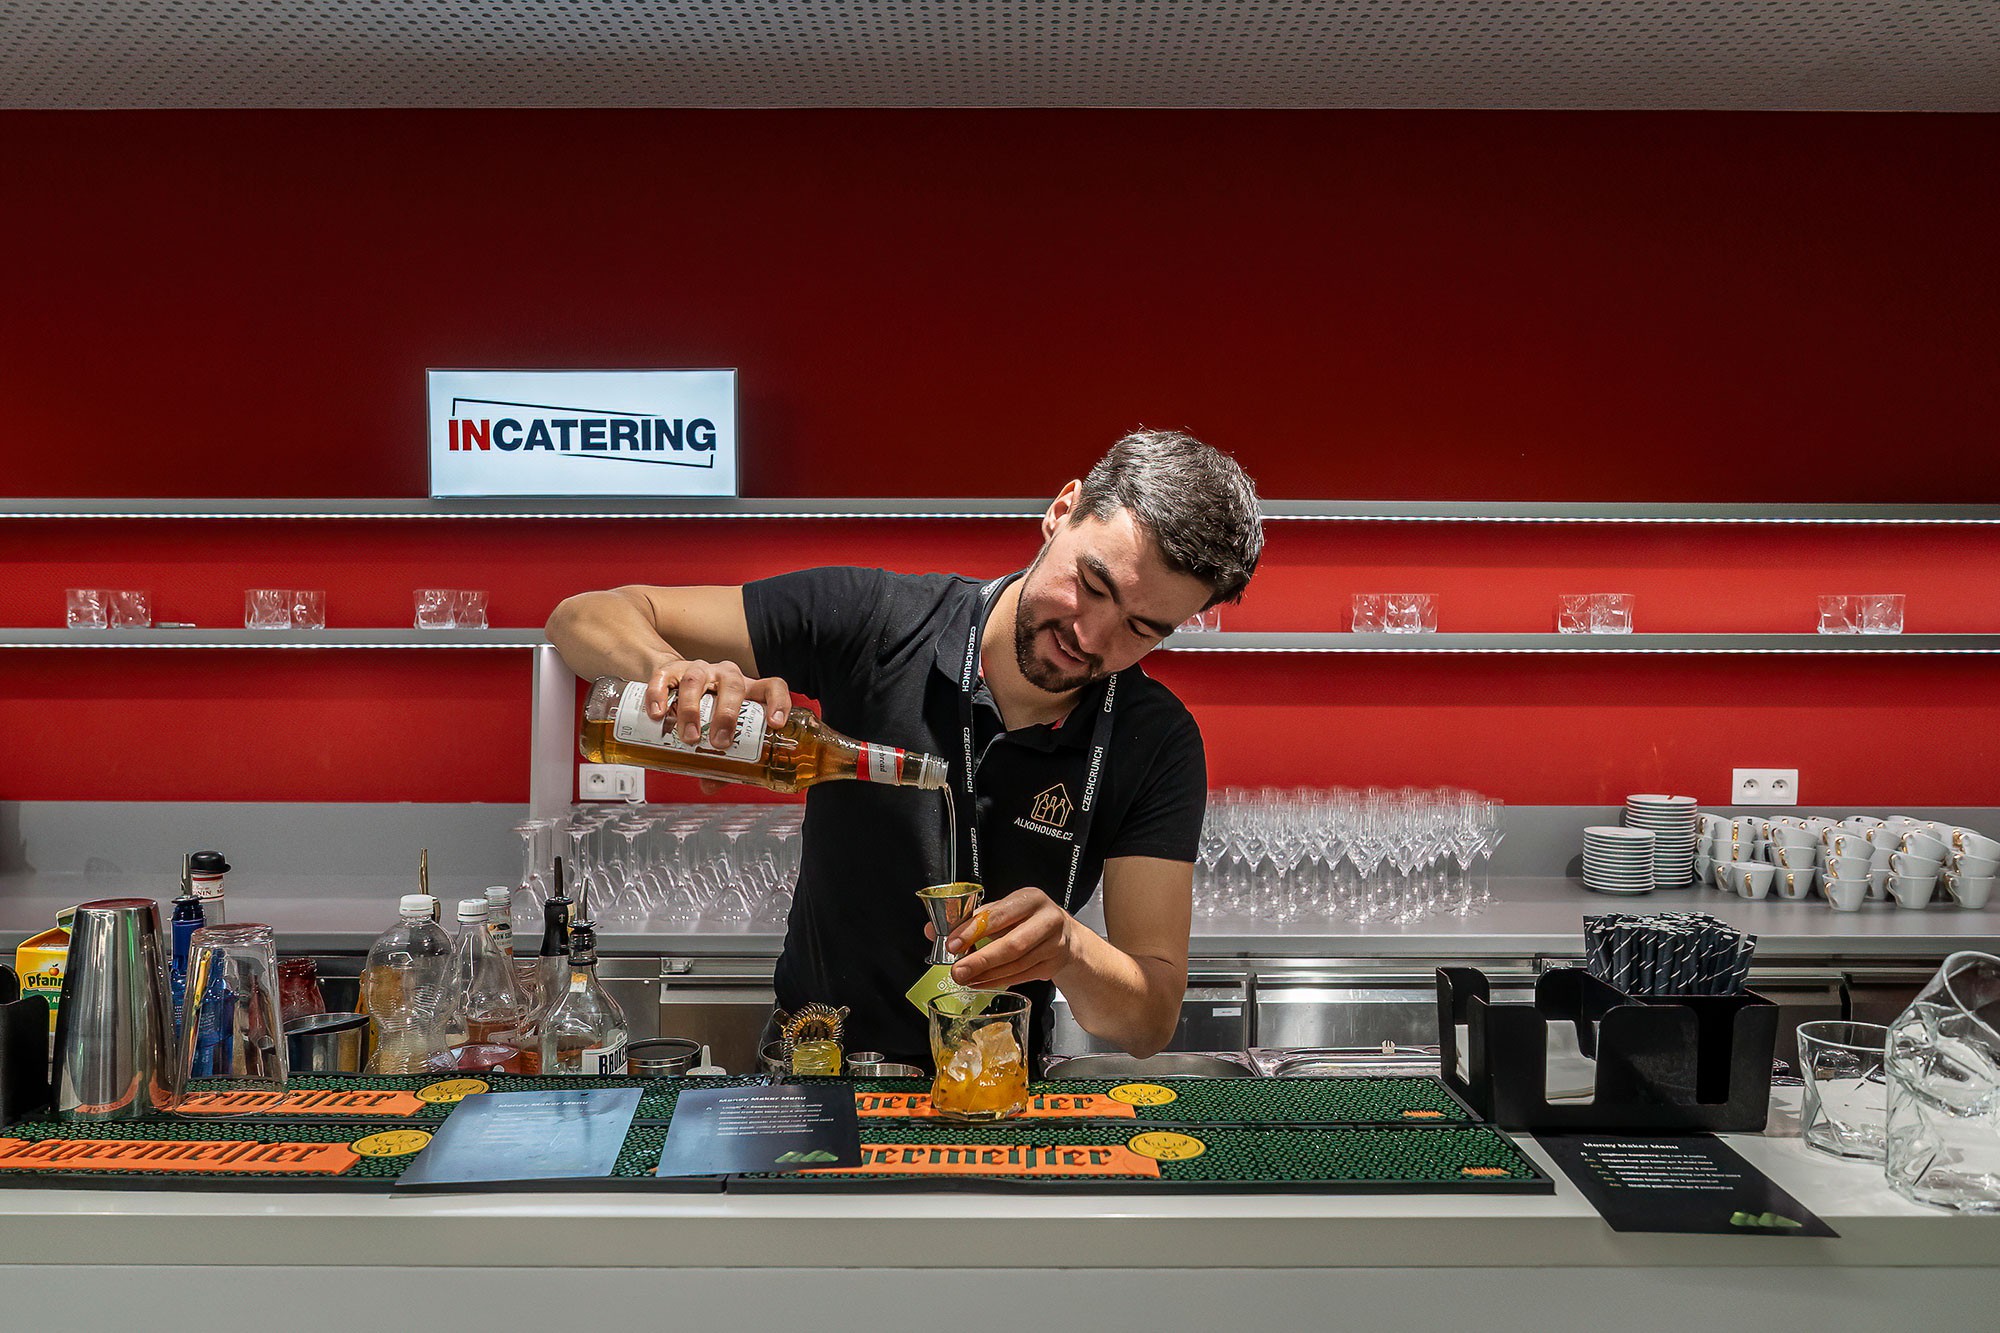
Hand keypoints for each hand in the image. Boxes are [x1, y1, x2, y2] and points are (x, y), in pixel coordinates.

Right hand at [644, 658, 793, 749]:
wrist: (676, 683)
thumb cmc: (706, 711)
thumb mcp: (719, 733)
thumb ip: (719, 761)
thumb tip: (710, 785)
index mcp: (747, 690)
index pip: (772, 687)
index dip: (779, 703)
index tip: (776, 723)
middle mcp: (726, 675)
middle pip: (732, 686)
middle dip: (726, 715)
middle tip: (719, 742)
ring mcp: (700, 670)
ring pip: (696, 681)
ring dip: (691, 710)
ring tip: (689, 737)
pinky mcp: (672, 670)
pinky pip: (664, 677)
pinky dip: (659, 695)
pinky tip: (657, 714)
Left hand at [943, 888, 1076, 989]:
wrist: (1062, 934)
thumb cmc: (1025, 919)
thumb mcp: (1001, 910)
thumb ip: (969, 920)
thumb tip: (933, 931)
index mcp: (1030, 899)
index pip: (999, 915)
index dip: (973, 930)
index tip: (952, 944)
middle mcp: (1046, 919)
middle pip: (1012, 944)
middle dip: (981, 960)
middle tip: (957, 971)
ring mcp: (1053, 944)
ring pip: (1017, 964)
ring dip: (987, 975)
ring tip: (965, 978)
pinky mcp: (1053, 965)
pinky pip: (1022, 977)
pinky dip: (998, 982)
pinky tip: (981, 983)